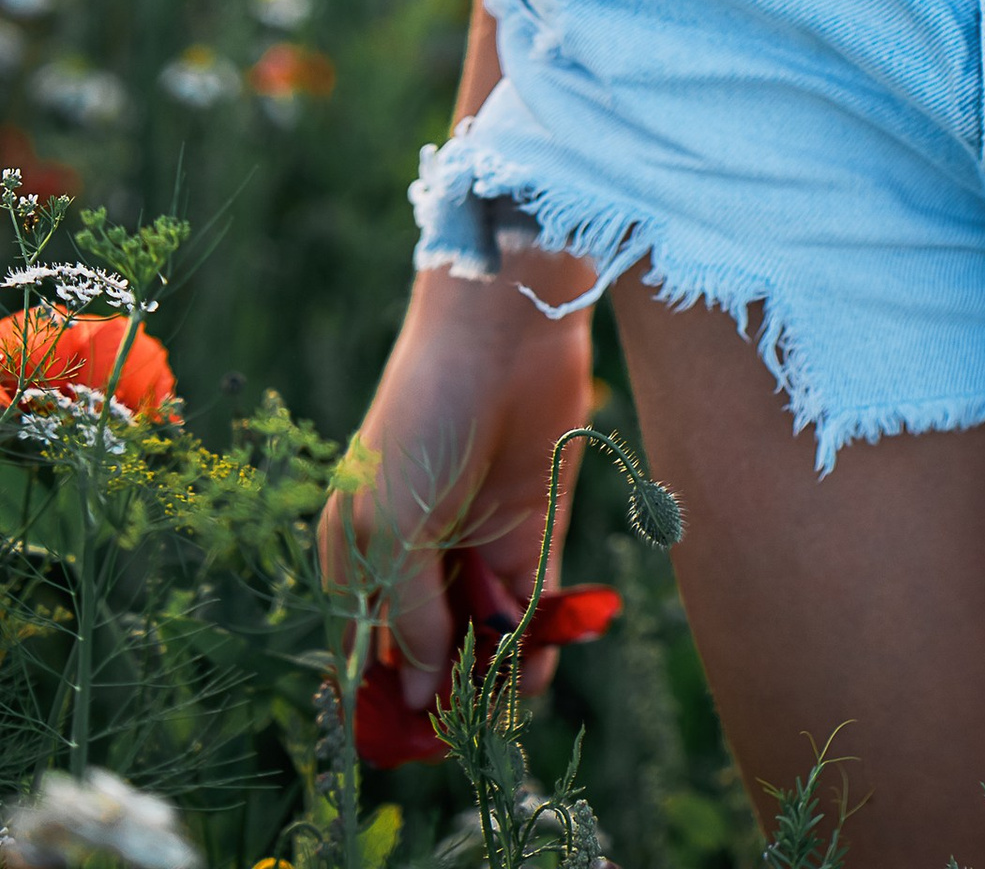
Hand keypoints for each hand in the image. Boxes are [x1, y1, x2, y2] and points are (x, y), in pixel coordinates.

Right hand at [318, 256, 597, 717]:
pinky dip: (538, 641)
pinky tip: (540, 664)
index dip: (385, 699)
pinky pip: (532, 607)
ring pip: (486, 637)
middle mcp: (416, 556)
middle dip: (450, 692)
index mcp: (357, 553)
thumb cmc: (425, 414)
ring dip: (499, 673)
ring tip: (511, 692)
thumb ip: (407, 611)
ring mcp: (474, 543)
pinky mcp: (532, 528)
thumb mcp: (392, 523)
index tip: (410, 740)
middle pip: (431, 651)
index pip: (364, 649)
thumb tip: (419, 693)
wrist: (503, 331)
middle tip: (470, 722)